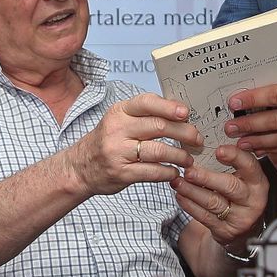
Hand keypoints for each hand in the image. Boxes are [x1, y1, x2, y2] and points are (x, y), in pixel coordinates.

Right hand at [63, 93, 198, 196]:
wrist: (79, 167)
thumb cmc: (107, 141)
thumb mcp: (119, 121)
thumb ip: (145, 116)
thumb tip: (181, 114)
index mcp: (119, 112)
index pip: (147, 103)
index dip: (169, 107)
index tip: (186, 113)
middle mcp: (117, 129)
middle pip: (158, 126)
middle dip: (184, 133)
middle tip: (197, 139)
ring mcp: (118, 152)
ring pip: (159, 151)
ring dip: (179, 156)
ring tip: (188, 159)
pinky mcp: (122, 173)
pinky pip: (153, 172)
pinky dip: (169, 172)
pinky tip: (174, 172)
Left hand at [172, 145, 268, 246]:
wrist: (242, 229)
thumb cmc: (239, 195)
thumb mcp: (242, 179)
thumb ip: (230, 164)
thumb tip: (203, 142)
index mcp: (258, 182)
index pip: (250, 166)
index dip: (235, 157)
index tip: (218, 150)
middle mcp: (252, 200)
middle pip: (229, 186)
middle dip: (206, 177)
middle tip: (188, 170)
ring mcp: (239, 218)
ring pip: (213, 202)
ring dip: (192, 191)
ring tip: (177, 181)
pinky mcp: (225, 231)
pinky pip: (204, 216)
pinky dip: (189, 205)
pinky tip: (180, 195)